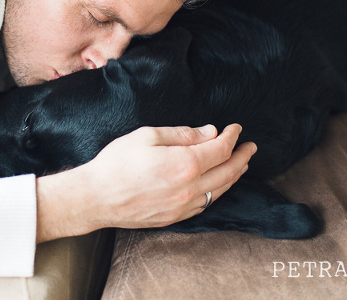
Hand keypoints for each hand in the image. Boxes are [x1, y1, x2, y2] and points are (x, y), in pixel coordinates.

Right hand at [35, 123, 255, 241]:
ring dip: (233, 176)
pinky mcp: (174, 218)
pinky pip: (205, 204)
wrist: (96, 197)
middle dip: (242, 157)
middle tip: (251, 147)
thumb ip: (183, 134)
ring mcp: (183, 207)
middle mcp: (189, 189)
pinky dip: (217, 192)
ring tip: (240, 164)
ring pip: (219, 191)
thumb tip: (210, 132)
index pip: (220, 149)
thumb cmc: (117, 163)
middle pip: (228, 172)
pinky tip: (217, 185)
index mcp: (184, 164)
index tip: (236, 128)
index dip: (232, 137)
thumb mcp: (147, 136)